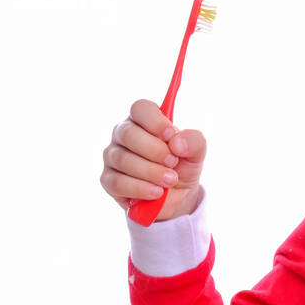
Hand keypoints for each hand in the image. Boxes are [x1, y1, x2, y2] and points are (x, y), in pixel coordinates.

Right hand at [100, 99, 206, 220]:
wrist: (177, 196)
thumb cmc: (182, 166)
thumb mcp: (196, 153)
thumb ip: (194, 141)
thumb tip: (177, 142)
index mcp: (144, 121)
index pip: (140, 108)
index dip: (155, 121)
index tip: (171, 135)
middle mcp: (123, 135)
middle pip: (128, 133)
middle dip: (155, 150)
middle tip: (173, 162)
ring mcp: (113, 157)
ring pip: (123, 159)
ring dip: (151, 172)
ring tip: (170, 180)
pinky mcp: (108, 180)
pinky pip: (117, 182)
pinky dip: (140, 188)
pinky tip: (156, 192)